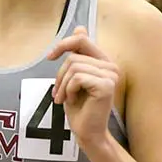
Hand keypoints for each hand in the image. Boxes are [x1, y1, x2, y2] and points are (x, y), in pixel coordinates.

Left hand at [48, 26, 119, 146]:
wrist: (88, 133)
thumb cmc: (80, 108)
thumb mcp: (73, 78)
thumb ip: (78, 55)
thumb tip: (80, 28)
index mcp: (104, 62)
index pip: (82, 40)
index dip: (63, 44)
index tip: (49, 56)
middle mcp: (111, 66)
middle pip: (74, 56)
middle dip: (60, 75)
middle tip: (58, 93)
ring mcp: (111, 76)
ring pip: (74, 66)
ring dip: (62, 85)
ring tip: (64, 98)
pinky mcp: (106, 86)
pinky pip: (77, 78)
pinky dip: (68, 90)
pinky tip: (72, 101)